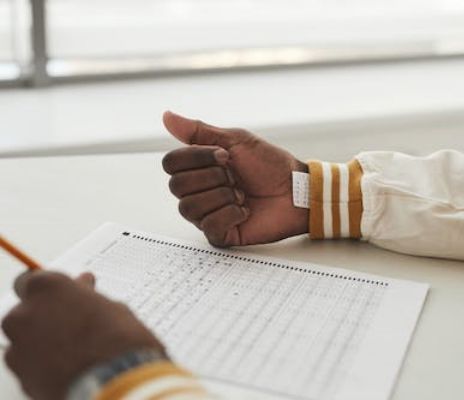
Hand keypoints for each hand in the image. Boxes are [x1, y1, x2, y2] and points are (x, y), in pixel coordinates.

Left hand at [1, 271, 163, 399]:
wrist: (116, 381)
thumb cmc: (119, 342)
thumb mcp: (112, 307)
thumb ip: (87, 297)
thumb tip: (84, 294)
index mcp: (48, 287)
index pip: (34, 279)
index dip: (53, 291)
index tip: (66, 297)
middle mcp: (26, 312)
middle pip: (27, 309)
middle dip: (47, 315)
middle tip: (75, 324)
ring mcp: (19, 344)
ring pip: (25, 337)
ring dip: (44, 340)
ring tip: (75, 350)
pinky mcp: (20, 374)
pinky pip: (28, 362)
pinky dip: (42, 362)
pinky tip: (68, 365)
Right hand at [162, 111, 308, 245]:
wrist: (296, 191)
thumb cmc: (270, 165)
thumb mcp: (236, 141)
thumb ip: (199, 131)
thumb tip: (166, 116)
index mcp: (198, 168)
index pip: (171, 163)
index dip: (196, 158)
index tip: (225, 156)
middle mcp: (198, 191)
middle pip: (177, 186)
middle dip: (212, 177)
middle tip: (236, 177)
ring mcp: (207, 214)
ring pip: (189, 208)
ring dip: (222, 196)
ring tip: (242, 194)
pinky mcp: (220, 234)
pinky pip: (208, 226)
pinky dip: (230, 214)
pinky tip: (245, 210)